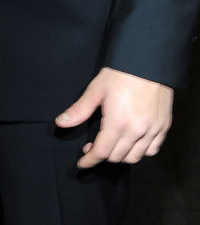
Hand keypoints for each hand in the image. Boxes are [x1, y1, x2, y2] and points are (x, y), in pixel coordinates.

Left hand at [55, 66, 172, 166]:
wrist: (148, 61)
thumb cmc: (121, 73)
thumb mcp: (96, 89)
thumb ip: (79, 110)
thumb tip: (61, 123)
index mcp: (118, 122)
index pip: (102, 152)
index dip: (89, 160)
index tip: (82, 163)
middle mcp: (137, 131)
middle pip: (117, 157)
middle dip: (102, 155)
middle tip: (93, 146)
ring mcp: (153, 130)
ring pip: (135, 157)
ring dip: (120, 156)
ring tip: (111, 145)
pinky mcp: (163, 127)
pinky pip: (152, 150)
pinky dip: (140, 151)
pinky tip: (132, 143)